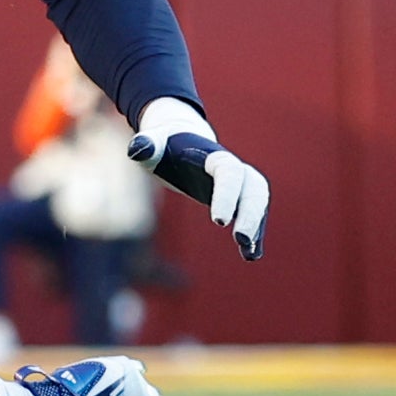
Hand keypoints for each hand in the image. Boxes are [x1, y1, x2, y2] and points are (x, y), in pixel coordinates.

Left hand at [129, 97, 268, 260]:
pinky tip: (250, 255)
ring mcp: (235, 183)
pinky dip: (253, 234)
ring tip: (249, 255)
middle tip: (242, 240)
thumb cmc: (162, 144)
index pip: (229, 172)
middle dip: (252, 214)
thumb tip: (139, 150)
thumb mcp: (151, 143)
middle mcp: (231, 168)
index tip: (219, 221)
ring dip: (256, 227)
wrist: (178, 140)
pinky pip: (250, 214)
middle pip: (254, 189)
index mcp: (212, 156)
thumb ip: (146, 146)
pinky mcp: (233, 197)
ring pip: (256, 202)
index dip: (227, 194)